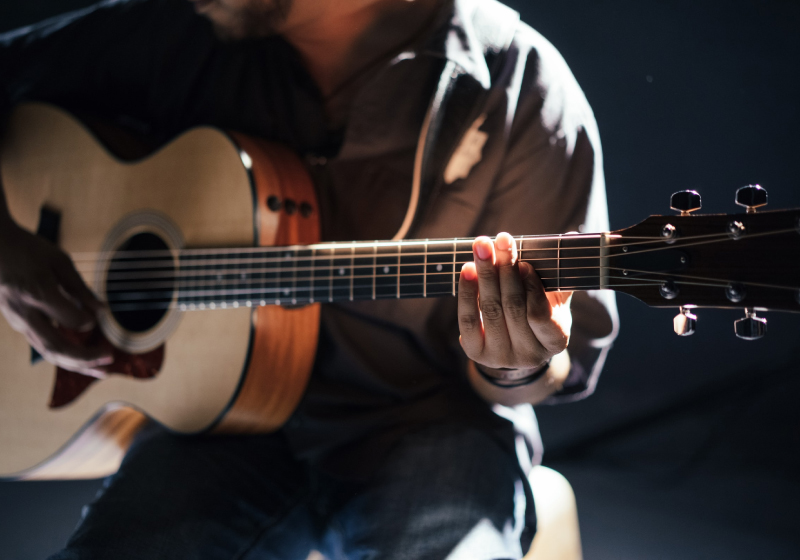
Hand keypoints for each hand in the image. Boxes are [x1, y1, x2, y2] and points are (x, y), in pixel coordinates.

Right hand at [0, 221, 111, 376]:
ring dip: (76, 364)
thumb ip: (80, 288)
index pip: (70, 319)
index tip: (101, 317)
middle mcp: (25, 313)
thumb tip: (103, 311)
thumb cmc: (27, 249)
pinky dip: (65, 356)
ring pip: (48, 352)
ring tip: (102, 371)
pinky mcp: (19, 324)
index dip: (88, 321)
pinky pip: (43, 345)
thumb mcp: (58, 260)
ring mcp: (19, 321)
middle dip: (85, 358)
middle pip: (56, 346)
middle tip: (110, 359)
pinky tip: (83, 361)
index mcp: (38, 293)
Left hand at [458, 232, 572, 381]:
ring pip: (490, 310)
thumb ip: (560, 273)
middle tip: (501, 240)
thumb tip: (572, 236)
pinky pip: (468, 320)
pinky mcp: (476, 353)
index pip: (540, 315)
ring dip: (485, 274)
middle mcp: (528, 355)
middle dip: (505, 270)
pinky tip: (468, 269)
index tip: (525, 263)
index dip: (531, 288)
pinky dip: (467, 292)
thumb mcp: (554, 298)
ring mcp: (501, 357)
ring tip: (481, 246)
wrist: (514, 344)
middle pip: (512, 307)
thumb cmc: (539, 312)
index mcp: (555, 341)